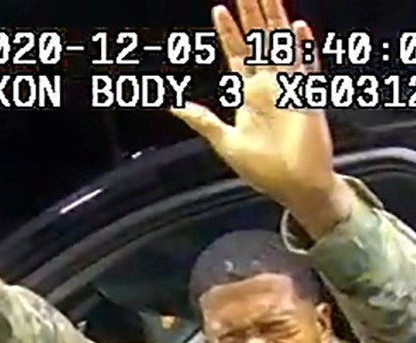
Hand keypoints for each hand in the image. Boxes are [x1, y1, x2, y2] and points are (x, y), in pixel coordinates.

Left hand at [171, 1, 352, 232]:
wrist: (292, 186)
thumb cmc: (262, 167)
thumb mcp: (224, 141)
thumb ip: (202, 121)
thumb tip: (174, 104)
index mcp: (249, 94)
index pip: (237, 54)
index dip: (228, 32)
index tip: (219, 9)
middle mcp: (270, 85)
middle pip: (259, 42)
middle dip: (252, 15)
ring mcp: (290, 89)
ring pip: (282, 47)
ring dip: (275, 23)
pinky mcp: (307, 100)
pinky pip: (306, 69)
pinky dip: (302, 50)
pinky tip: (297, 29)